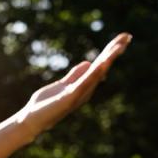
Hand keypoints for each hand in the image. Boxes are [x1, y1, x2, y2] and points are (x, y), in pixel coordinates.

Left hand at [16, 32, 132, 138]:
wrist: (30, 120)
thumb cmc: (44, 105)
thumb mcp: (61, 85)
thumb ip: (74, 75)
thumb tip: (88, 62)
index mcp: (83, 86)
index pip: (99, 65)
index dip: (110, 52)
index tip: (123, 38)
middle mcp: (84, 90)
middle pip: (102, 67)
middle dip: (113, 52)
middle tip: (127, 36)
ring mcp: (77, 94)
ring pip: (96, 74)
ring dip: (107, 60)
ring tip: (120, 46)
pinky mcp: (68, 98)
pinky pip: (83, 84)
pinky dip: (92, 75)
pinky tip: (101, 64)